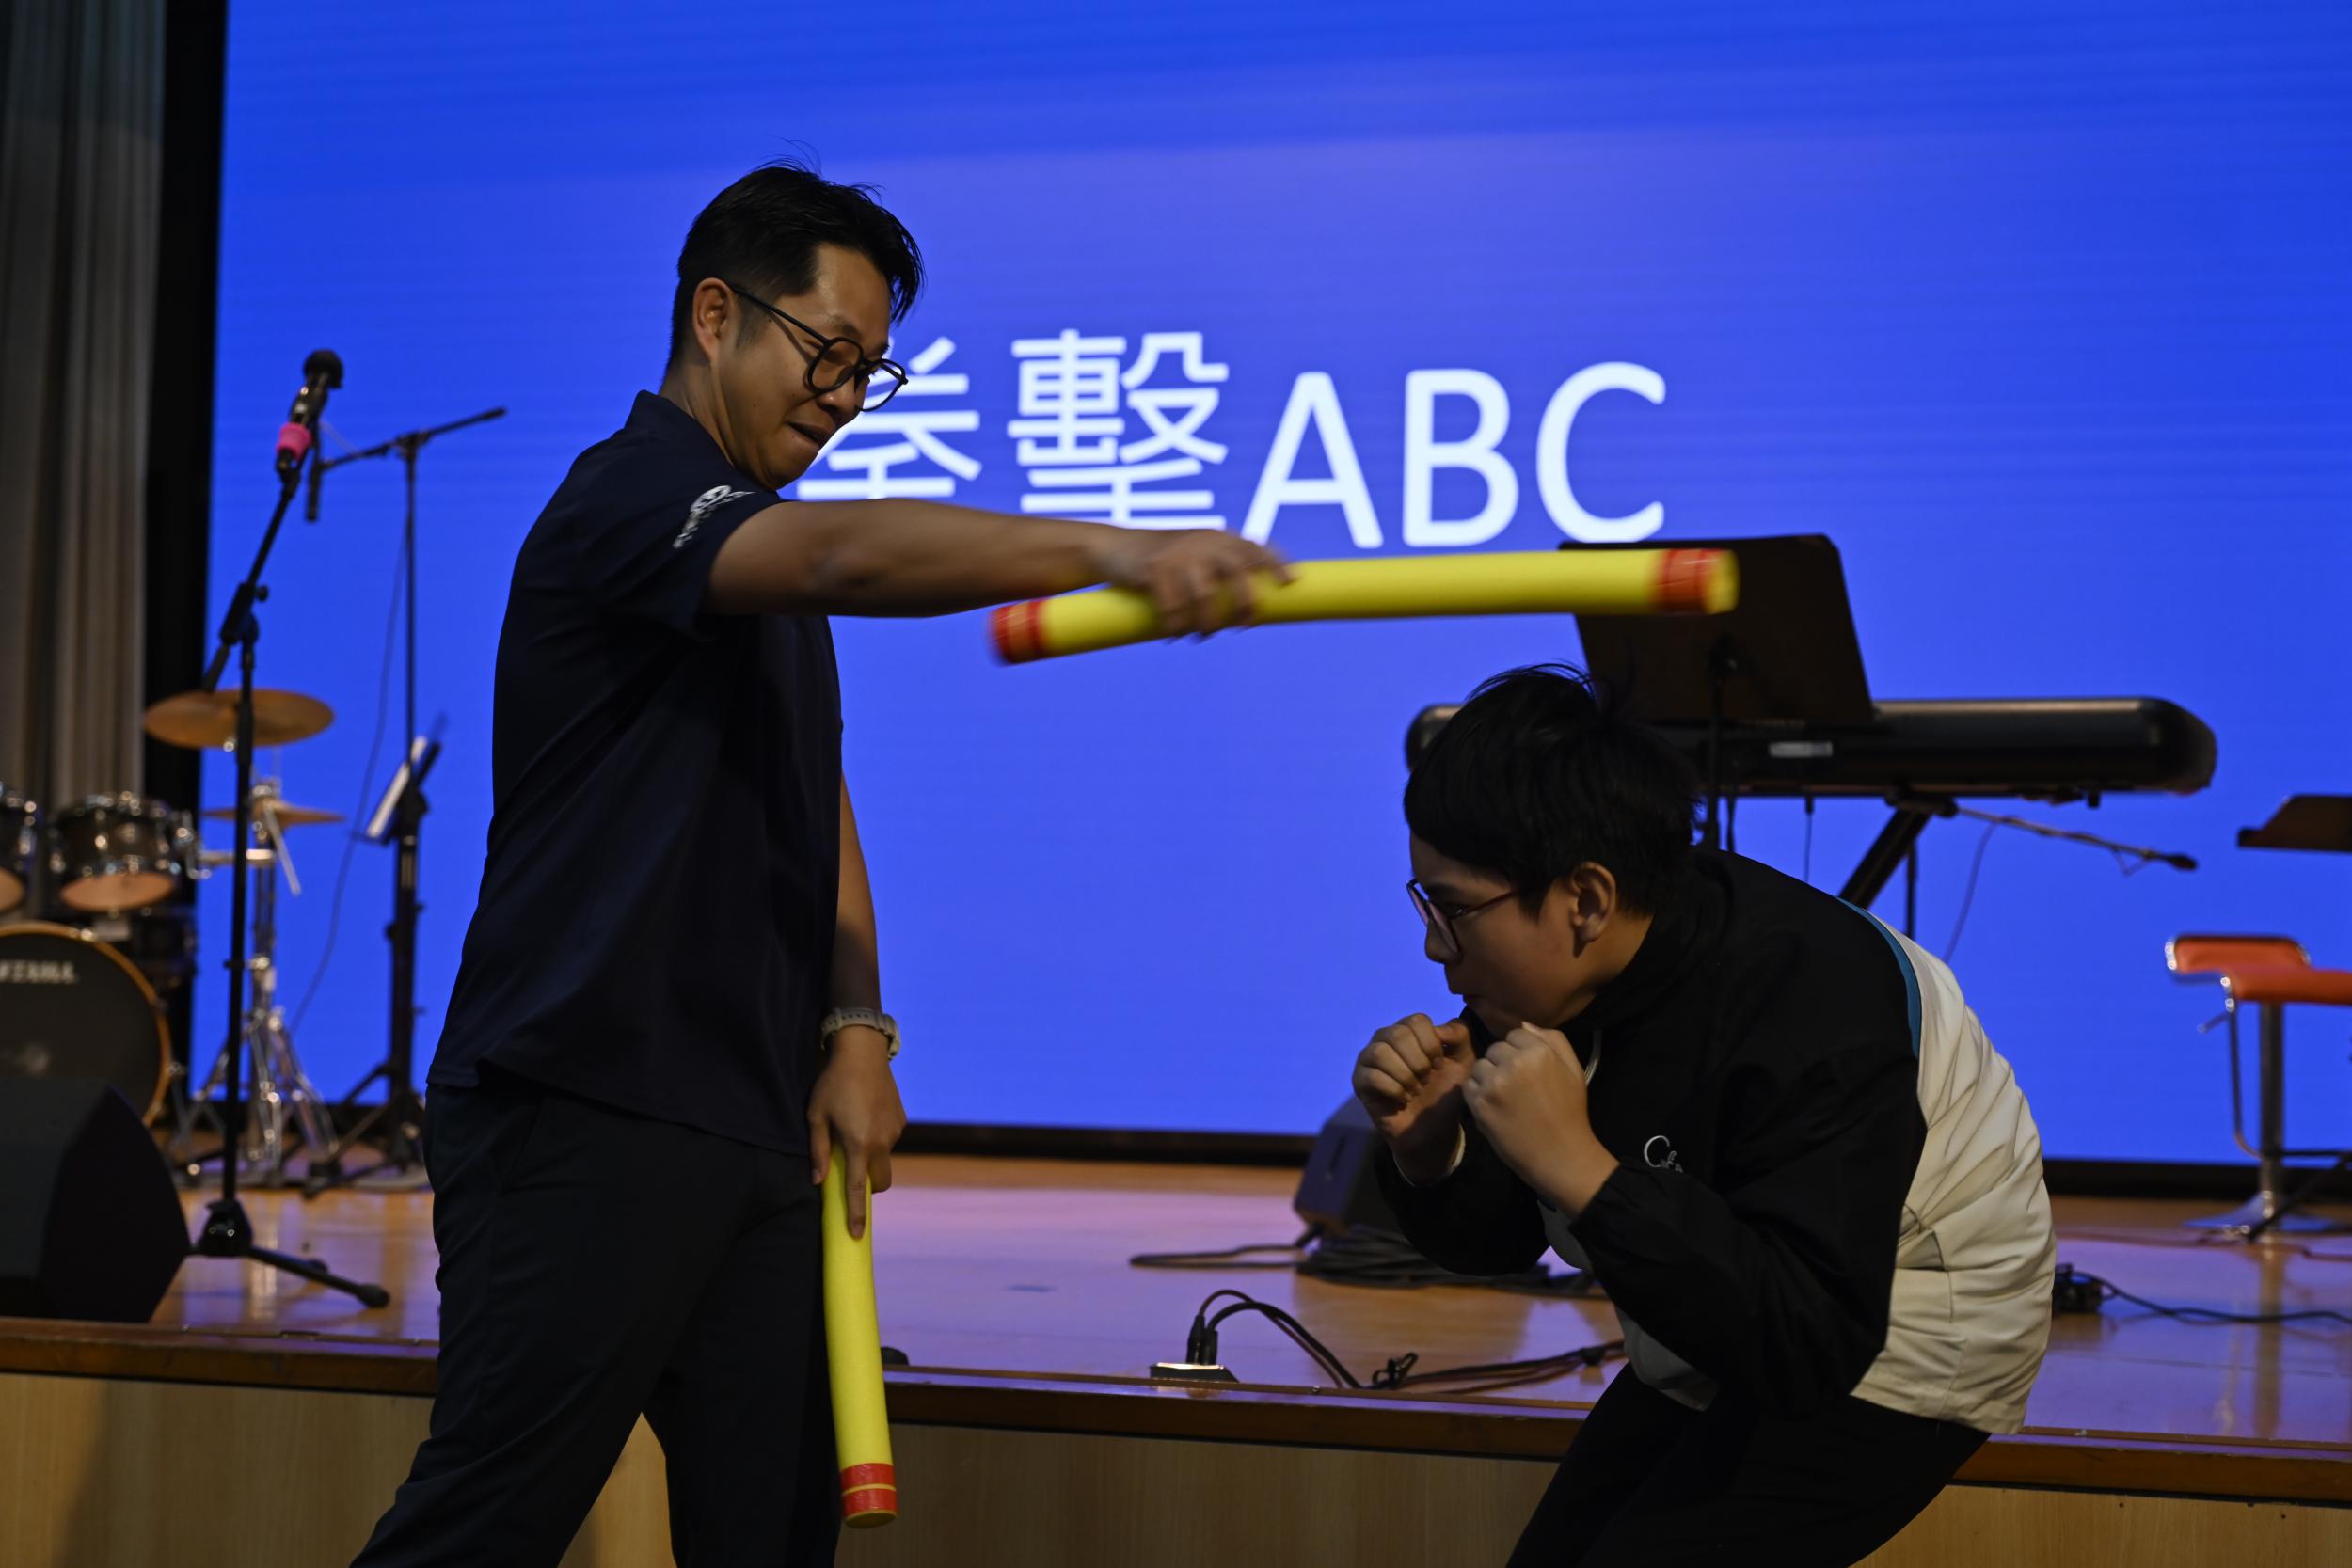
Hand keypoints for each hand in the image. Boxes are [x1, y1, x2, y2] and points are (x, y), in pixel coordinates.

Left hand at [806, 1027, 906, 1239]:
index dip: (856, 1214)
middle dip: (869, 1187)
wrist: (863, 1051)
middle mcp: (882, 1142)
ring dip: (871, 1156)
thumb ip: (817, 1151)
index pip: (856, 1189)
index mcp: (859, 1144)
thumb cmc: (833, 1083)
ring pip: (884, 1158)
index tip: (856, 1235)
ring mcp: (896, 1131)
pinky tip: (865, 1114)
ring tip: (853, 1127)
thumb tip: (818, 1181)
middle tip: (851, 1172)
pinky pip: (890, 1139)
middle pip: (880, 1181)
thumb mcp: (816, 1116)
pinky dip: (878, 1138)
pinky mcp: (902, 1119)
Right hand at [1091, 528, 1291, 635]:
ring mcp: (1178, 555)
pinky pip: (1173, 608)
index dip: (1275, 565)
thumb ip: (1222, 570)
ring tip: (1201, 636)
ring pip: (1205, 597)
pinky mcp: (1154, 570)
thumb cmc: (1164, 560)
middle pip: (1237, 573)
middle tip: (1241, 627)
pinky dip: (1176, 627)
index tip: (1289, 584)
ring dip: (1207, 624)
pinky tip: (1173, 634)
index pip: (1254, 548)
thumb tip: (1251, 611)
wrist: (1114, 548)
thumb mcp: (1195, 554)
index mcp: (1217, 539)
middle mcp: (1202, 542)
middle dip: (1245, 605)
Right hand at [1351, 1014, 1476, 1181]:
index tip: (1439, 1066)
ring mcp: (1369, 1058)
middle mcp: (1386, 1038)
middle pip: (1398, 1034)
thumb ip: (1460, 1035)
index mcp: (1409, 1029)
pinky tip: (1403, 1099)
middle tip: (1426, 1080)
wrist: (1432, 1128)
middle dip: (1418, 1062)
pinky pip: (1371, 1076)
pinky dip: (1393, 1089)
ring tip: (1415, 1090)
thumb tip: (1439, 1029)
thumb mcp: (1464, 1061)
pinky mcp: (1359, 1080)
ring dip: (1404, 1075)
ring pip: (1380, 1053)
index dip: (1431, 1045)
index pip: (1416, 1021)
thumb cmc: (1445, 1092)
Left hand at [1461, 1023, 1617, 1215]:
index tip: (1529, 1071)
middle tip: (1517, 1086)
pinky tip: (1495, 1107)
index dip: (1521, 1051)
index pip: (1515, 1033)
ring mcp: (1493, 1084)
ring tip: (1505, 1097)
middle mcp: (1513, 1062)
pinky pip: (1469, 1086)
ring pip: (1480, 1066)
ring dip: (1488, 1077)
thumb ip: (1553, 1039)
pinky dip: (1478, 1094)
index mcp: (1538, 1051)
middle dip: (1503, 1062)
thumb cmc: (1569, 1112)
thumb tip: (1525, 1024)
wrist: (1560, 1155)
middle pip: (1495, 1048)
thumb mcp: (1573, 1068)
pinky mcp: (1478, 1104)